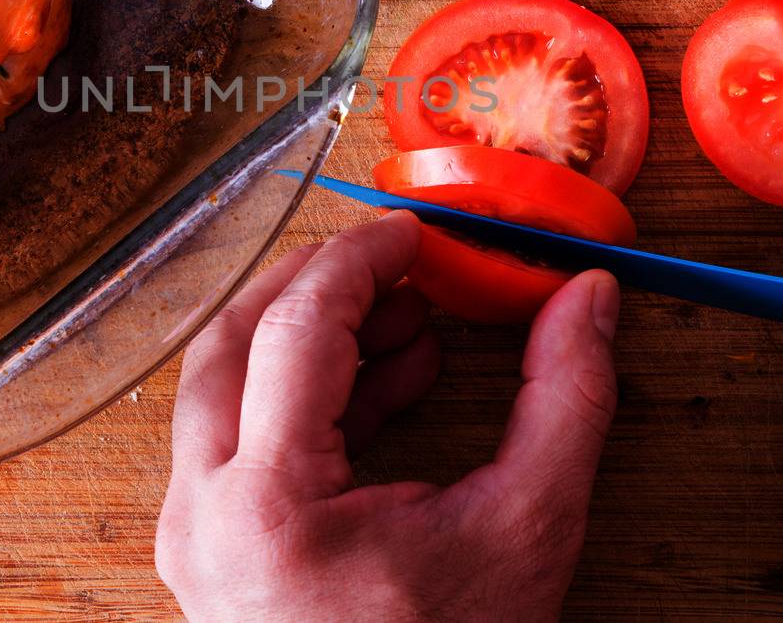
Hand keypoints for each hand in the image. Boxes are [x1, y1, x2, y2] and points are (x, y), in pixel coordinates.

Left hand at [155, 210, 621, 621]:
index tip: (417, 232)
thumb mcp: (525, 534)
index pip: (295, 326)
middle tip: (404, 264)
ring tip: (409, 323)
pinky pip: (238, 437)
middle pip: (237, 338)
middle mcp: (205, 513)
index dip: (361, 258)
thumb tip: (588, 299)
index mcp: (269, 505)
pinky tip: (389, 382)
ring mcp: (195, 534)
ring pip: (224, 383)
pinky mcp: (208, 549)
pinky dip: (303, 394)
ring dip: (311, 335)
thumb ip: (566, 402)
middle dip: (324, 285)